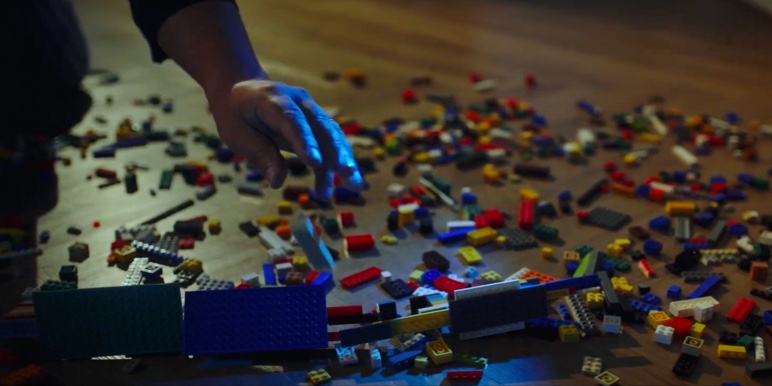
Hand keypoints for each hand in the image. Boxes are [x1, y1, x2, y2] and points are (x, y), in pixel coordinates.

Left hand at [209, 79, 362, 197]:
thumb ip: (259, 154)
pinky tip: (344, 182)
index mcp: (273, 99)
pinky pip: (330, 141)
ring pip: (332, 134)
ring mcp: (310, 109)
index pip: (292, 119)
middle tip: (347, 174)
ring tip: (356, 185)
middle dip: (336, 152)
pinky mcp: (316, 121)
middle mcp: (298, 101)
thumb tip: (278, 181)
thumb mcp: (237, 134)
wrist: (244, 89)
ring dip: (344, 160)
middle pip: (321, 125)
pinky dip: (338, 162)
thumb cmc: (236, 114)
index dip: (305, 141)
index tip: (315, 163)